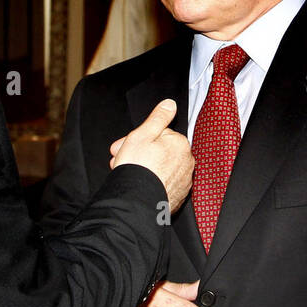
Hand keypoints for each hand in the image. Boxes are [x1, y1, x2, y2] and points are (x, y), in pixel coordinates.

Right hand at [109, 98, 194, 212]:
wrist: (136, 203)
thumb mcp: (143, 134)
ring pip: (161, 168)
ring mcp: (184, 181)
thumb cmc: (138, 168)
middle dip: (139, 154)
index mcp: (180, 143)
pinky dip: (152, 183)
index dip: (137, 139)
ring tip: (127, 174)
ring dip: (144, 168)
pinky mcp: (178, 196)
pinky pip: (163, 183)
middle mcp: (186, 162)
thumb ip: (158, 117)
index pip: (158, 134)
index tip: (122, 146)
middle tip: (119, 159)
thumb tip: (170, 104)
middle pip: (159, 151)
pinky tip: (138, 185)